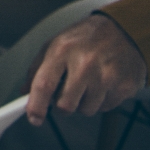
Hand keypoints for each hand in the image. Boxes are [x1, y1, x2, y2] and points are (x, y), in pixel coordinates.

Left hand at [26, 14, 146, 125]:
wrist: (123, 31)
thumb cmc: (84, 39)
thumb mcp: (55, 44)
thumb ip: (37, 69)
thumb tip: (25, 92)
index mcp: (61, 51)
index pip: (44, 84)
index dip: (36, 106)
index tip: (34, 118)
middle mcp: (84, 64)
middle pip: (66, 105)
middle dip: (62, 106)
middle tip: (65, 95)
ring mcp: (106, 76)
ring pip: (86, 110)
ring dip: (83, 103)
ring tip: (87, 84)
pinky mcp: (124, 86)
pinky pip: (106, 108)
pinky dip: (101, 101)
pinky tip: (103, 84)